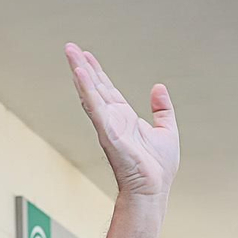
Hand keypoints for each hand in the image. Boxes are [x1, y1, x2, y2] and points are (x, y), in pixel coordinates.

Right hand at [65, 43, 178, 200]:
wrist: (154, 189)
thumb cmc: (159, 168)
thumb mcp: (167, 130)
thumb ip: (162, 109)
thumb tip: (159, 88)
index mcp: (125, 118)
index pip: (108, 89)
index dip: (98, 72)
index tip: (88, 56)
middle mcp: (113, 119)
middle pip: (95, 86)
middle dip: (83, 66)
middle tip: (70, 47)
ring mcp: (108, 124)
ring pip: (91, 92)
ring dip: (80, 72)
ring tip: (70, 53)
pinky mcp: (107, 131)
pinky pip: (95, 107)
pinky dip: (87, 89)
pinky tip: (80, 73)